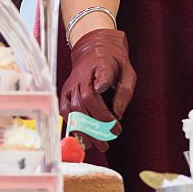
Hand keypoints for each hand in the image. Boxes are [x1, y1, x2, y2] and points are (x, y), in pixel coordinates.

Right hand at [59, 29, 135, 149]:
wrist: (94, 47)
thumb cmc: (113, 61)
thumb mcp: (127, 70)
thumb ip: (125, 91)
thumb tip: (118, 113)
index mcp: (101, 63)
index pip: (102, 75)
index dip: (104, 90)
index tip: (112, 109)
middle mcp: (82, 75)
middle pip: (87, 101)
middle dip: (99, 124)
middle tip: (111, 138)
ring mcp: (71, 84)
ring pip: (75, 110)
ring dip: (87, 130)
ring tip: (100, 144)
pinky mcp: (65, 92)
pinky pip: (65, 112)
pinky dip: (73, 126)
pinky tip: (84, 138)